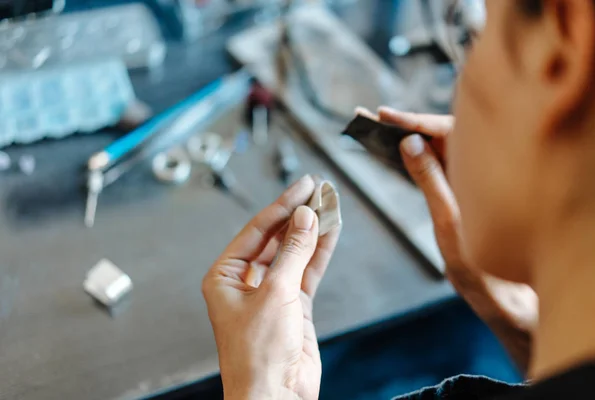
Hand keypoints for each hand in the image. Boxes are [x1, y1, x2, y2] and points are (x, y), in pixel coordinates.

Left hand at [202, 175, 340, 399]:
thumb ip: (292, 252)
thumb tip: (304, 218)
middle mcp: (246, 282)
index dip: (282, 205)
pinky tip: (332, 233)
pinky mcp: (293, 306)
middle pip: (276, 238)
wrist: (275, 396)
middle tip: (318, 191)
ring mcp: (272, 294)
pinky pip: (308, 271)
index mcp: (225, 277)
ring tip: (330, 205)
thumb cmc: (257, 355)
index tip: (303, 186)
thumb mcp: (275, 293)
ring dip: (313, 231)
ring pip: (295, 253)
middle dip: (298, 215)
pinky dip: (321, 252)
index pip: (256, 230)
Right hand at [377, 107, 537, 372]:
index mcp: (483, 170)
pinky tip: (394, 152)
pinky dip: (413, 158)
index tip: (386, 115)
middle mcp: (478, 170)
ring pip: (436, 150)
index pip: (446, 131)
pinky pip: (435, 166)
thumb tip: (409, 143)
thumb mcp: (448, 220)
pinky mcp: (460, 192)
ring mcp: (468, 180)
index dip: (414, 121)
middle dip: (405, 126)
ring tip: (375, 129)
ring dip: (407, 140)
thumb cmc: (482, 263)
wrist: (501, 294)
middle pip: (440, 135)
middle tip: (372, 117)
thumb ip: (430, 179)